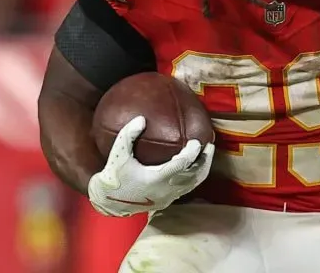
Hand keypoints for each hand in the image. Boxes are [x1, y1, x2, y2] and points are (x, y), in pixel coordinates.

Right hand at [88, 116, 213, 216]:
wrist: (110, 201)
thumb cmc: (114, 175)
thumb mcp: (118, 153)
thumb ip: (128, 135)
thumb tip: (141, 118)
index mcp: (156, 179)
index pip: (181, 166)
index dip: (192, 154)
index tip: (196, 142)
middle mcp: (165, 190)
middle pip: (194, 176)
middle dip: (204, 161)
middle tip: (209, 145)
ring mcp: (168, 197)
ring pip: (193, 184)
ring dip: (202, 169)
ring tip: (207, 154)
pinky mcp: (167, 201)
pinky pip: (187, 189)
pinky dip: (194, 177)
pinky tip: (195, 165)